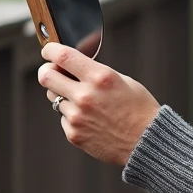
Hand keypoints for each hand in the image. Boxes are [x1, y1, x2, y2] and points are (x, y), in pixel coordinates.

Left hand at [38, 43, 159, 166]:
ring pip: (53, 98)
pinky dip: (72, 115)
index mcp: (99, 77)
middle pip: (46, 77)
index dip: (50, 50)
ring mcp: (77, 116)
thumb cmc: (139, 109)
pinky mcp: (74, 134)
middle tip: (52, 72)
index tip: (48, 50)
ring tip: (84, 102)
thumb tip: (72, 67)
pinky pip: (63, 118)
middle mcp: (85, 95)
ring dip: (63, 95)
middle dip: (46, 71)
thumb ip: (95, 72)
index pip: (63, 56)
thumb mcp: (122, 80)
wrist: (147, 142)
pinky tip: (90, 119)